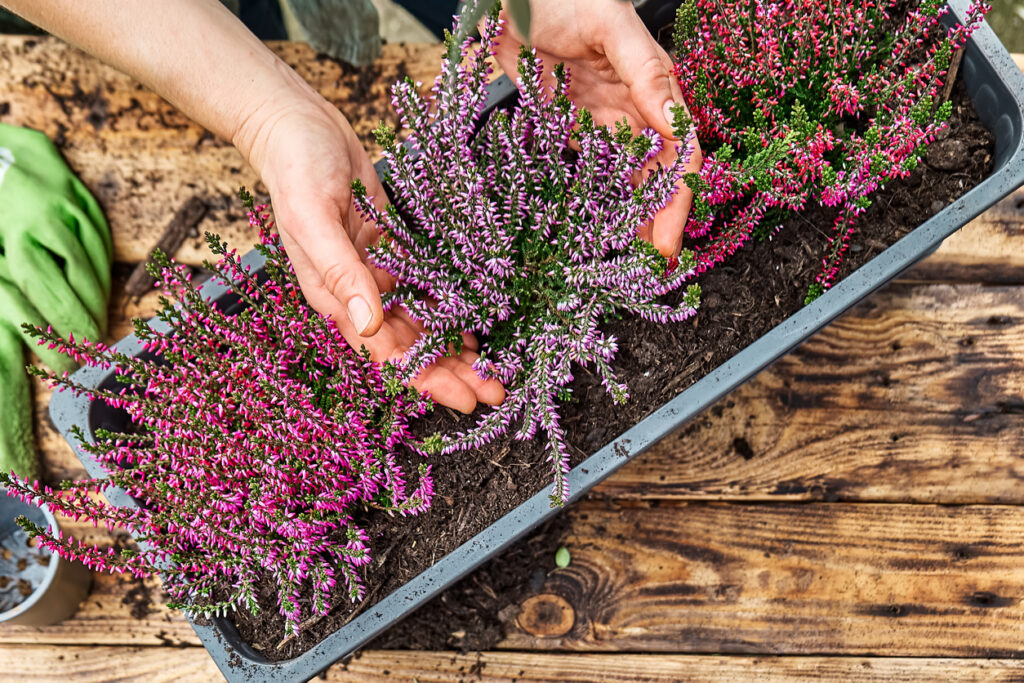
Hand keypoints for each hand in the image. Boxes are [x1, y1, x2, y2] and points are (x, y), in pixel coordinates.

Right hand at [234, 91, 504, 412]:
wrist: (297, 124)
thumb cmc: (295, 168)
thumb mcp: (313, 218)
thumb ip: (341, 273)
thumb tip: (369, 326)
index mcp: (335, 297)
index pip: (387, 352)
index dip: (427, 379)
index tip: (464, 399)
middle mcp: (360, 294)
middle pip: (412, 346)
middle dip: (453, 373)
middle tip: (496, 392)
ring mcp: (378, 272)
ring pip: (424, 323)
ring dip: (457, 349)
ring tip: (495, 370)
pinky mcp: (394, 248)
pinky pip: (427, 288)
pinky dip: (451, 309)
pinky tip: (477, 326)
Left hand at [492, 0, 702, 257]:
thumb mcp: (612, 27)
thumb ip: (645, 73)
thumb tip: (674, 122)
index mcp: (656, 89)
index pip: (680, 154)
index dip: (678, 200)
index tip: (668, 242)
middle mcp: (636, 111)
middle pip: (656, 177)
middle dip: (658, 222)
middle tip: (650, 268)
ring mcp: (602, 122)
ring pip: (625, 181)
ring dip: (630, 219)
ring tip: (628, 262)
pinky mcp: (569, 127)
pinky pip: (588, 171)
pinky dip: (593, 201)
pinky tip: (592, 230)